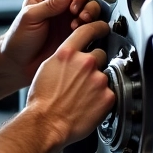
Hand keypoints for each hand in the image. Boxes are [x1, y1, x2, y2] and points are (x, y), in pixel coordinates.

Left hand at [1, 0, 102, 84]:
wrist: (18, 64)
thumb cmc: (18, 40)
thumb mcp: (29, 18)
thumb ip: (49, 5)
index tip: (73, 4)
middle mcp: (59, 6)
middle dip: (86, 4)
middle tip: (79, 16)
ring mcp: (68, 21)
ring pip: (90, 10)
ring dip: (90, 16)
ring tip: (79, 26)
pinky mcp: (74, 35)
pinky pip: (90, 27)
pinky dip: (91, 29)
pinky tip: (80, 35)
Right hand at [26, 20, 114, 145]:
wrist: (46, 124)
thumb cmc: (42, 101)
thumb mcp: (47, 69)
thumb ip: (64, 58)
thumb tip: (72, 57)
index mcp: (67, 53)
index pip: (88, 30)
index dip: (98, 27)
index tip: (103, 28)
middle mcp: (85, 62)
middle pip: (99, 54)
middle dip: (94, 65)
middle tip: (82, 80)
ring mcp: (99, 79)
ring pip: (104, 75)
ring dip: (97, 83)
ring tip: (83, 96)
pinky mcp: (108, 96)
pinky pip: (110, 92)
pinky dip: (102, 98)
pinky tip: (89, 105)